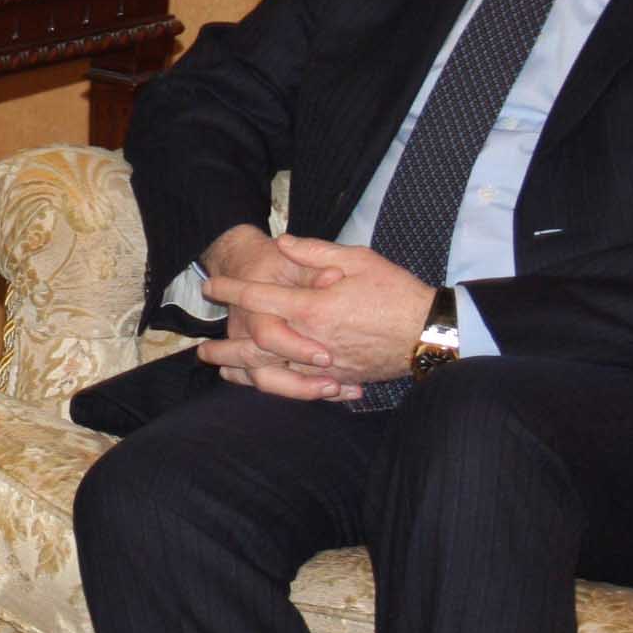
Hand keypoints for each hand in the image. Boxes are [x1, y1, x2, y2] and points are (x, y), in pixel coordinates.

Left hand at [200, 236, 435, 385]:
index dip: (232, 290)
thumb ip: (315, 252)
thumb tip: (284, 243)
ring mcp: (325, 365)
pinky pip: (298, 389)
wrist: (431, 332)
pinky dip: (276, 388)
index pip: (260, 298)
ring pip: (273, 374)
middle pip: (256, 347)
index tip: (211, 286)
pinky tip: (263, 384)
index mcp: (313, 307)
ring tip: (224, 370)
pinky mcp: (339, 380)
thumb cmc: (396, 292)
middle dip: (225, 347)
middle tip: (201, 349)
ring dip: (244, 372)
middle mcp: (312, 340)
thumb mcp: (357, 259)